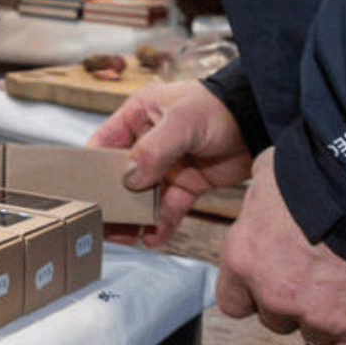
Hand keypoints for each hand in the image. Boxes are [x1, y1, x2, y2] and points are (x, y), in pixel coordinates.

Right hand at [87, 80, 250, 244]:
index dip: (93, 168)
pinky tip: (153, 238)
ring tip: (126, 237)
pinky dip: (161, 224)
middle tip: (104, 223)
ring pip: (144, 196)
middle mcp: (149, 141)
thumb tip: (129, 180)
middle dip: (114, 200)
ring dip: (135, 217)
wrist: (259, 121)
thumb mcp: (182, 121)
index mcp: (138, 115)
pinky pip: (169, 207)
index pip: (105, 144)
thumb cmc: (218, 107)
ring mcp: (169, 164)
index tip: (86, 192)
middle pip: (121, 175)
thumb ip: (153, 149)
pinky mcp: (189, 183)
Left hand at [216, 149, 345, 344]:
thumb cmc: (323, 170)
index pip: (234, 301)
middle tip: (319, 274)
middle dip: (294, 302)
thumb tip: (264, 197)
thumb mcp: (270, 173)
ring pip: (314, 337)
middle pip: (275, 319)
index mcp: (245, 256)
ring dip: (328, 320)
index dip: (255, 293)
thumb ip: (260, 200)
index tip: (271, 282)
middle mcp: (274, 292)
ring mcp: (317, 315)